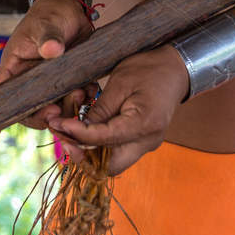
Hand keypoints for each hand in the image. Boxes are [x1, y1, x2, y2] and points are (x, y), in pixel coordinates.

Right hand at [0, 0, 96, 129]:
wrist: (71, 10)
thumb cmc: (49, 14)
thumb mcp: (45, 24)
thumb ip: (48, 38)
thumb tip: (51, 51)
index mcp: (15, 69)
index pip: (3, 97)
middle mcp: (30, 82)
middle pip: (31, 111)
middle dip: (45, 116)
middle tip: (58, 113)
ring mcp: (50, 84)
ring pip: (55, 109)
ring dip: (68, 108)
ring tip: (81, 94)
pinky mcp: (69, 83)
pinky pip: (75, 101)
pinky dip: (84, 100)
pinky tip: (91, 89)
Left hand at [48, 45, 189, 175]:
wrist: (175, 69)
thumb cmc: (149, 69)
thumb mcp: (120, 83)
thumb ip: (100, 110)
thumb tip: (76, 130)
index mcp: (145, 125)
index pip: (105, 140)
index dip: (78, 134)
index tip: (59, 123)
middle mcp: (147, 142)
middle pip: (109, 166)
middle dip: (81, 154)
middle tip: (61, 136)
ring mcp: (144, 145)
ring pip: (109, 162)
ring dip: (86, 150)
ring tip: (67, 129)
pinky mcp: (139, 142)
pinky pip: (114, 151)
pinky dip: (96, 144)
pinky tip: (82, 127)